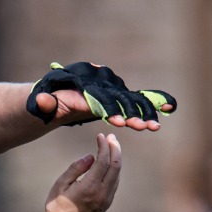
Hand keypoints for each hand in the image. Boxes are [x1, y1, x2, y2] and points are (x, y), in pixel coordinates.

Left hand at [29, 62, 173, 129]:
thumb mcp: (41, 101)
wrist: (57, 91)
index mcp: (84, 85)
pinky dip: (151, 105)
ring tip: (155, 127)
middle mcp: (101, 84)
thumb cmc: (47, 98)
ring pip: (130, 101)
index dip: (109, 110)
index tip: (119, 122)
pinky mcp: (116, 96)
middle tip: (144, 127)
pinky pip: (135, 101)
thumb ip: (43, 102)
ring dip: (143, 114)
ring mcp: (110, 89)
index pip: (98, 99)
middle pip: (118, 100)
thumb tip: (41, 101)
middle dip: (131, 114)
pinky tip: (170, 109)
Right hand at [43, 133, 122, 211]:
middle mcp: (102, 192)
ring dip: (116, 158)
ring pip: (117, 173)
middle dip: (115, 148)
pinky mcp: (107, 202)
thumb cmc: (58, 208)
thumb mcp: (60, 186)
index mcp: (89, 187)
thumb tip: (90, 157)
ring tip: (111, 146)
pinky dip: (114, 169)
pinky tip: (109, 163)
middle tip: (111, 137)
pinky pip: (115, 182)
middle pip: (116, 165)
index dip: (103, 146)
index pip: (103, 161)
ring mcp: (107, 198)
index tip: (100, 136)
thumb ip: (75, 169)